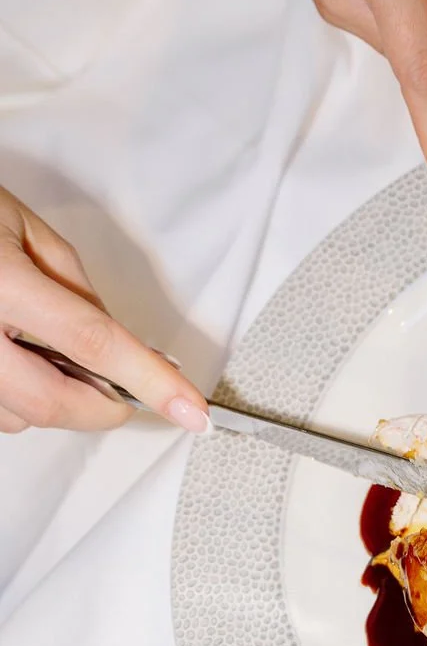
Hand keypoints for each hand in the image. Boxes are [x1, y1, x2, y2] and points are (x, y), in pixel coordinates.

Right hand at [0, 188, 210, 434]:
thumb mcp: (24, 227)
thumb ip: (77, 289)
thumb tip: (121, 343)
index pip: (91, 344)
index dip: (149, 380)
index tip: (190, 409)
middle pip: (52, 403)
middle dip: (105, 406)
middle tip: (133, 389)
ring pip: (18, 418)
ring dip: (56, 399)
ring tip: (51, 350)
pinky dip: (19, 397)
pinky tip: (19, 355)